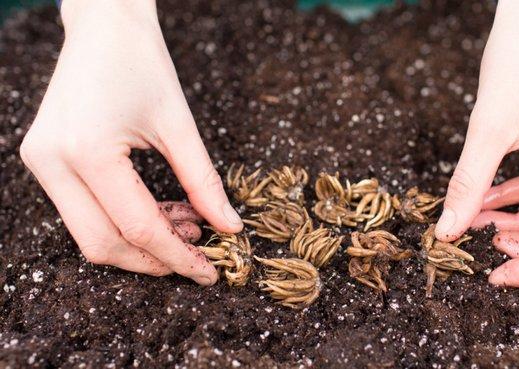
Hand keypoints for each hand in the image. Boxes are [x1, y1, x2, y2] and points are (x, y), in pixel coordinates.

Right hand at [19, 0, 241, 284]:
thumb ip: (205, 182)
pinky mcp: (45, 160)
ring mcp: (42, 162)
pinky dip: (124, 221)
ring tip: (189, 228)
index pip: (137, 228)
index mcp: (87, 151)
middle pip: (103, 244)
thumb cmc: (143, 62)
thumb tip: (229, 227)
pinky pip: (85, 211)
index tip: (210, 272)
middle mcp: (53, 162)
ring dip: (141, 242)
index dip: (178, 257)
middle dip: (154, 261)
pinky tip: (164, 213)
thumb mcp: (180, 125)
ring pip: (90, 234)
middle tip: (199, 256)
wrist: (104, 25)